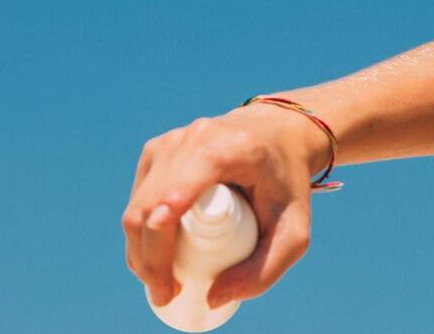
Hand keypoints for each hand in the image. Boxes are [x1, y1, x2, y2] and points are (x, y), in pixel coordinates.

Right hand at [122, 99, 330, 308]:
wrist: (278, 136)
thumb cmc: (288, 184)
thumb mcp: (294, 230)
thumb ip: (265, 270)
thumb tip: (212, 297)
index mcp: (231, 148)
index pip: (183, 185)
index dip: (166, 223)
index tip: (164, 267)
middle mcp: (195, 138)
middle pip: (152, 205)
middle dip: (150, 258)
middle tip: (167, 293)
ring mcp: (170, 141)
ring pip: (138, 204)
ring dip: (140, 250)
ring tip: (162, 281)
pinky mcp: (156, 149)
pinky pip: (138, 198)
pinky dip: (141, 231)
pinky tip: (155, 254)